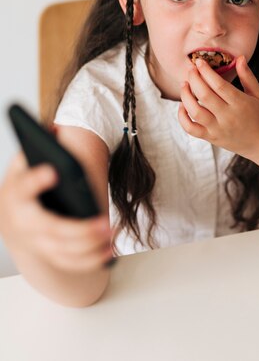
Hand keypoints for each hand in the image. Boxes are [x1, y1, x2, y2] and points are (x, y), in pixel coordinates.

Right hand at [0, 153, 112, 272]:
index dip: (36, 180)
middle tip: (105, 222)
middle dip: (79, 230)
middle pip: (51, 230)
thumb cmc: (23, 184)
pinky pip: (71, 263)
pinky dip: (91, 260)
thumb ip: (36, 146)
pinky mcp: (49, 255)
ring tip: (112, 233)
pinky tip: (110, 250)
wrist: (12, 219)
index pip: (24, 187)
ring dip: (90, 247)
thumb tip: (54, 130)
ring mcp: (35, 243)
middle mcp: (23, 223)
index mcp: (16, 194)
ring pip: (63, 252)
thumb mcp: (23, 162)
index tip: (54, 170)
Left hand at [178, 55, 258, 158]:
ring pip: (195, 112)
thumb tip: (240, 57)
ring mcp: (218, 129)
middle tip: (191, 70)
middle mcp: (228, 117)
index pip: (219, 85)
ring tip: (184, 85)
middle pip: (205, 96)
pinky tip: (183, 106)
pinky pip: (191, 129)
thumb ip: (247, 76)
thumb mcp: (258, 94)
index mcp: (240, 103)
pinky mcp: (211, 138)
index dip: (206, 72)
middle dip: (194, 79)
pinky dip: (182, 117)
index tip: (200, 62)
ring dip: (186, 96)